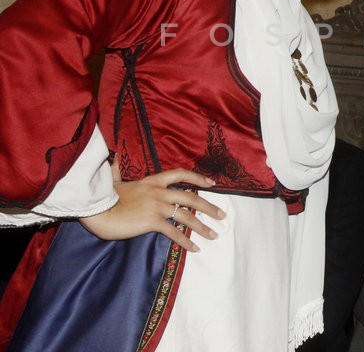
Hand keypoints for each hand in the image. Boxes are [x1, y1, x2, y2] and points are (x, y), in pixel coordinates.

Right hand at [80, 168, 225, 252]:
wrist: (96, 210)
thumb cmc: (104, 198)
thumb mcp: (115, 181)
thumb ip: (118, 172)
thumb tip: (111, 160)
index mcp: (152, 181)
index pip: (181, 174)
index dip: (198, 178)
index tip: (212, 184)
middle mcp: (158, 191)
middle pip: (191, 197)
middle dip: (209, 207)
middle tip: (222, 216)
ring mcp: (157, 206)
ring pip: (187, 216)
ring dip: (203, 227)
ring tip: (214, 235)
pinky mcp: (152, 221)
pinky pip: (174, 232)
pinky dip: (186, 241)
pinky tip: (194, 248)